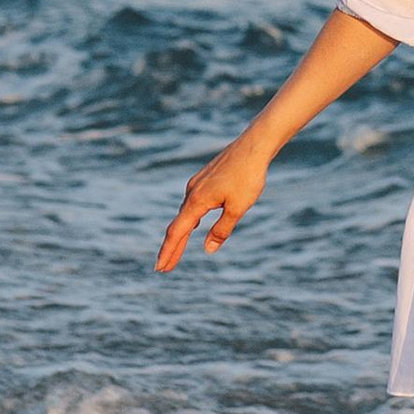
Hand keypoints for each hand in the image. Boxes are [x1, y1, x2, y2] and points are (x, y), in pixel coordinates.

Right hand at [155, 138, 271, 273]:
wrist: (254, 145)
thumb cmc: (247, 176)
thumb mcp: (237, 208)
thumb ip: (221, 230)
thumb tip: (208, 249)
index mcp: (197, 201)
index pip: (177, 232)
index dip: (168, 252)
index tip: (160, 268)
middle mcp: (192, 191)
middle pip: (178, 225)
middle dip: (172, 248)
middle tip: (164, 268)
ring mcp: (197, 183)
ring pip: (185, 213)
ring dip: (181, 234)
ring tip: (176, 251)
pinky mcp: (205, 178)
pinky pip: (192, 203)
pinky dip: (189, 219)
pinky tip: (193, 222)